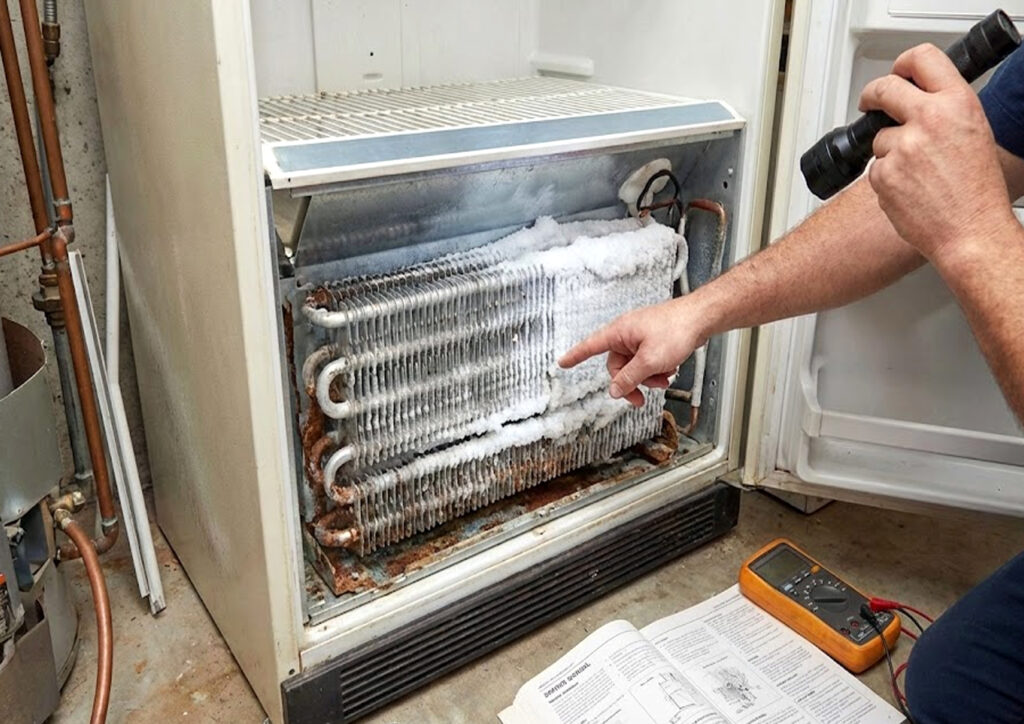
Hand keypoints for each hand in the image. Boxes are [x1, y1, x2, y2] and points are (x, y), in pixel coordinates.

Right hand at [558, 296, 706, 406]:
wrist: (701, 318)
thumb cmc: (676, 329)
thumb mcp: (649, 361)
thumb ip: (629, 378)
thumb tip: (614, 390)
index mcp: (619, 332)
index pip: (590, 346)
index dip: (575, 356)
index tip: (563, 363)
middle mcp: (627, 333)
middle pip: (618, 366)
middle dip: (631, 382)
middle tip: (640, 398)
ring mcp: (641, 337)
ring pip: (635, 366)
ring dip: (648, 377)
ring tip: (663, 378)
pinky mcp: (654, 340)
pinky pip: (647, 361)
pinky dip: (657, 369)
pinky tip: (669, 369)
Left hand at [859, 43, 1014, 262]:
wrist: (970, 231)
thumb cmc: (977, 191)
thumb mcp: (974, 132)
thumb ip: (945, 110)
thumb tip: (917, 99)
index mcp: (957, 102)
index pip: (921, 58)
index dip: (902, 64)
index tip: (895, 72)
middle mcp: (928, 119)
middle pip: (883, 89)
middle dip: (872, 95)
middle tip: (870, 103)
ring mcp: (902, 146)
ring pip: (880, 139)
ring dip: (890, 152)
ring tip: (920, 174)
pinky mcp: (883, 173)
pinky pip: (876, 168)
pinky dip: (887, 178)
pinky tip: (911, 190)